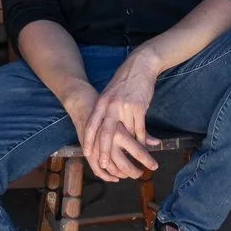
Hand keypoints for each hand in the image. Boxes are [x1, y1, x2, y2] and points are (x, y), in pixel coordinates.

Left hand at [82, 52, 161, 180]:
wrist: (140, 66)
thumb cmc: (124, 81)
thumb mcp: (109, 94)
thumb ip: (104, 109)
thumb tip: (100, 126)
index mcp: (101, 102)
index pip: (92, 124)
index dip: (88, 140)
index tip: (86, 154)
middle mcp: (111, 106)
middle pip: (105, 133)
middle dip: (104, 151)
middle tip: (103, 164)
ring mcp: (125, 107)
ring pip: (126, 134)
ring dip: (128, 148)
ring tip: (129, 159)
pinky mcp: (139, 108)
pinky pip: (139, 129)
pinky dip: (141, 140)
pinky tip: (143, 146)